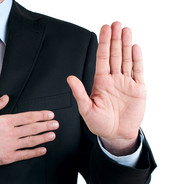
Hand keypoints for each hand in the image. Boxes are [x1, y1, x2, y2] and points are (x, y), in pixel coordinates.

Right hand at [0, 95, 58, 169]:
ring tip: (52, 135)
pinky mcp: (7, 157)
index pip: (28, 117)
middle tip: (56, 124)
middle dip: (46, 126)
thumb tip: (6, 98)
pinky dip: (35, 153)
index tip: (49, 115)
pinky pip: (25, 155)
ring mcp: (10, 146)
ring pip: (31, 141)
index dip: (41, 115)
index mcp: (5, 121)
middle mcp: (10, 133)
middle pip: (33, 128)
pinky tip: (42, 150)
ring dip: (43, 138)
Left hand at [67, 22, 144, 154]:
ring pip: (126, 60)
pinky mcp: (137, 89)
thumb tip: (69, 78)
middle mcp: (113, 79)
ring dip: (126, 45)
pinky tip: (135, 48)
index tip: (104, 30)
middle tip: (115, 24)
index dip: (103, 43)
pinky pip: (138, 71)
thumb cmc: (100, 124)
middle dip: (115, 39)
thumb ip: (79, 93)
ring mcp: (126, 83)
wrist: (116, 135)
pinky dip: (137, 60)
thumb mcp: (86, 109)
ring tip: (126, 30)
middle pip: (115, 55)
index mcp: (100, 82)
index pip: (102, 58)